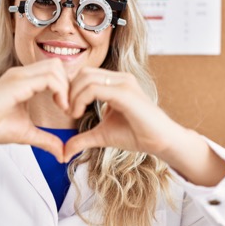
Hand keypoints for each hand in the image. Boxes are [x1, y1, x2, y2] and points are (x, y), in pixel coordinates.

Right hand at [0, 59, 69, 161]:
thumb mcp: (27, 134)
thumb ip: (46, 140)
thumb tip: (62, 154)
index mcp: (26, 80)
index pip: (55, 71)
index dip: (67, 87)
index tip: (67, 109)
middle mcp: (23, 73)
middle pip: (58, 65)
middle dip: (69, 84)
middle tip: (68, 107)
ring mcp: (20, 75)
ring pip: (56, 68)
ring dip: (66, 87)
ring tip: (64, 108)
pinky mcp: (17, 82)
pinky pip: (49, 78)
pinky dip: (60, 90)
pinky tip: (59, 107)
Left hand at [63, 67, 186, 161]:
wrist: (160, 141)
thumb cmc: (136, 135)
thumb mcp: (102, 135)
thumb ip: (82, 139)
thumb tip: (64, 152)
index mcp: (116, 82)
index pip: (85, 75)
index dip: (70, 89)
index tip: (66, 109)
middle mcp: (120, 78)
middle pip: (83, 73)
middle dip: (68, 90)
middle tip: (66, 110)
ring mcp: (123, 83)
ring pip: (86, 78)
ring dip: (73, 96)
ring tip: (73, 114)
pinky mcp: (125, 93)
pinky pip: (94, 89)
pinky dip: (80, 100)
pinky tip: (79, 114)